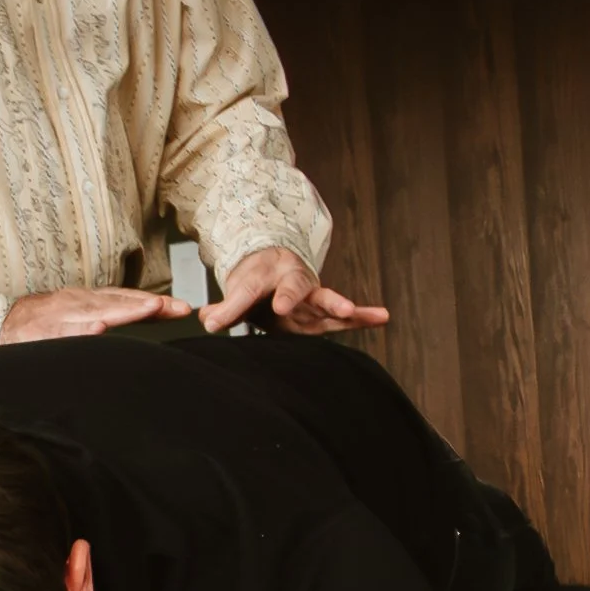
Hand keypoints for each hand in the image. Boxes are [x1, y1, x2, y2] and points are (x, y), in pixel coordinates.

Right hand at [0, 285, 191, 343]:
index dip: (154, 303)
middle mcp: (77, 303)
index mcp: (88, 300)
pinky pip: (64, 331)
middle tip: (175, 308)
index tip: (182, 308)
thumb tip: (145, 327)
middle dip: (148, 305)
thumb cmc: (43, 324)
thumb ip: (107, 321)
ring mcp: (60, 316)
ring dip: (124, 311)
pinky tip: (97, 330)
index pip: (126, 299)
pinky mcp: (42, 330)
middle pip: (118, 302)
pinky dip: (81, 330)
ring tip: (149, 310)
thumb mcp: (78, 317)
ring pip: (97, 312)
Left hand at [201, 245, 387, 336]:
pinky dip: (363, 317)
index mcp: (264, 276)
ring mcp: (309, 299)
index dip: (235, 305)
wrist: (278, 270)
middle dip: (289, 296)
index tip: (229, 316)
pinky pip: (344, 318)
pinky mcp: (322, 314)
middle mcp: (291, 283)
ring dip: (336, 307)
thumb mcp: (238, 291)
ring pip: (322, 302)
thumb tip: (207, 320)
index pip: (246, 291)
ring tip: (351, 311)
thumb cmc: (257, 281)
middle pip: (292, 289)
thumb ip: (224, 309)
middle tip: (283, 305)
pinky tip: (382, 317)